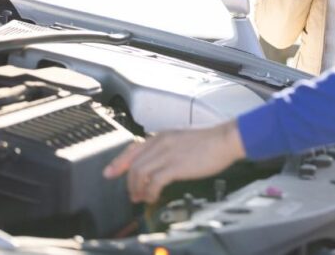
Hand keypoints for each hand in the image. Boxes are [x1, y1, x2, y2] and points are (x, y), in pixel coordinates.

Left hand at [103, 121, 245, 202]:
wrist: (225, 139)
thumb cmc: (208, 140)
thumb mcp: (181, 138)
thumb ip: (167, 147)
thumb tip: (157, 162)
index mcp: (161, 136)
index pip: (133, 148)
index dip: (119, 162)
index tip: (110, 172)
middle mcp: (160, 143)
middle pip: (133, 164)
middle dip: (129, 183)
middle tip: (132, 194)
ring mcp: (167, 154)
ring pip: (140, 174)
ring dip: (137, 189)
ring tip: (142, 198)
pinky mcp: (175, 166)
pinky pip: (154, 182)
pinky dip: (150, 192)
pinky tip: (153, 197)